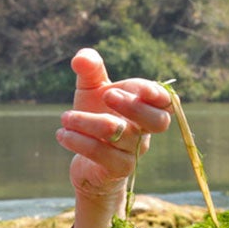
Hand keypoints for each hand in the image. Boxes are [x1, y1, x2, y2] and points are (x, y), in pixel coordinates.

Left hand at [56, 47, 173, 227]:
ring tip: (65, 117)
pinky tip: (62, 134)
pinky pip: (101, 153)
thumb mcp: (92, 90)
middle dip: (134, 106)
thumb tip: (81, 58)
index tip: (136, 87)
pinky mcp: (118, 169)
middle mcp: (144, 132)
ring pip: (117, 132)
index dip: (155, 94)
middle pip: (158, 121)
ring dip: (85, 120)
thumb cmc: (95, 119)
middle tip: (106, 95)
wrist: (87, 165)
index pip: (166, 101)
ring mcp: (133, 152)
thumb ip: (90, 69)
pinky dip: (78, 140)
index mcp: (144, 109)